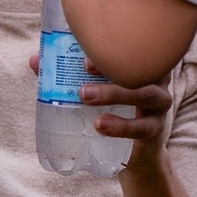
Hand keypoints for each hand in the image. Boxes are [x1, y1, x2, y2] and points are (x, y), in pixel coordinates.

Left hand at [26, 52, 175, 174]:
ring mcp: (160, 103)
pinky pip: (143, 126)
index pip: (133, 46)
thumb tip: (36, 60)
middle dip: (111, 66)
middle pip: (140, 65)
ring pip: (144, 94)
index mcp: (140, 62)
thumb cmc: (113, 110)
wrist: (136, 153)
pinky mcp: (156, 128)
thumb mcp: (94, 90)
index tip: (86, 53)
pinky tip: (101, 126)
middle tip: (82, 70)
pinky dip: (122, 126)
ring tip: (85, 98)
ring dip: (114, 94)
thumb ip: (69, 75)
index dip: (114, 44)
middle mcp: (155, 78)